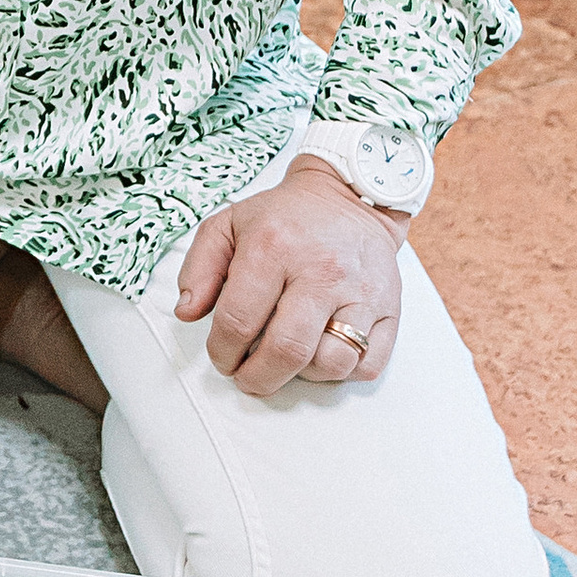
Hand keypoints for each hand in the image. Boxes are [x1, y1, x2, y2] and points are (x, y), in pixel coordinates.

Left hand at [173, 163, 403, 397]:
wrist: (351, 198)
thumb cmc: (285, 218)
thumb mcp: (227, 225)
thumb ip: (199, 268)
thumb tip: (186, 312)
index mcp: (274, 248)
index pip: (239, 321)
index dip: (222, 352)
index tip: (222, 358)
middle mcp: (322, 271)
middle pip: (287, 351)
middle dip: (258, 378)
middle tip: (248, 378)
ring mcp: (362, 292)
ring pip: (332, 363)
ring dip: (302, 375)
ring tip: (288, 360)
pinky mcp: (390, 309)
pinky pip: (368, 364)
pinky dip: (342, 372)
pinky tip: (322, 354)